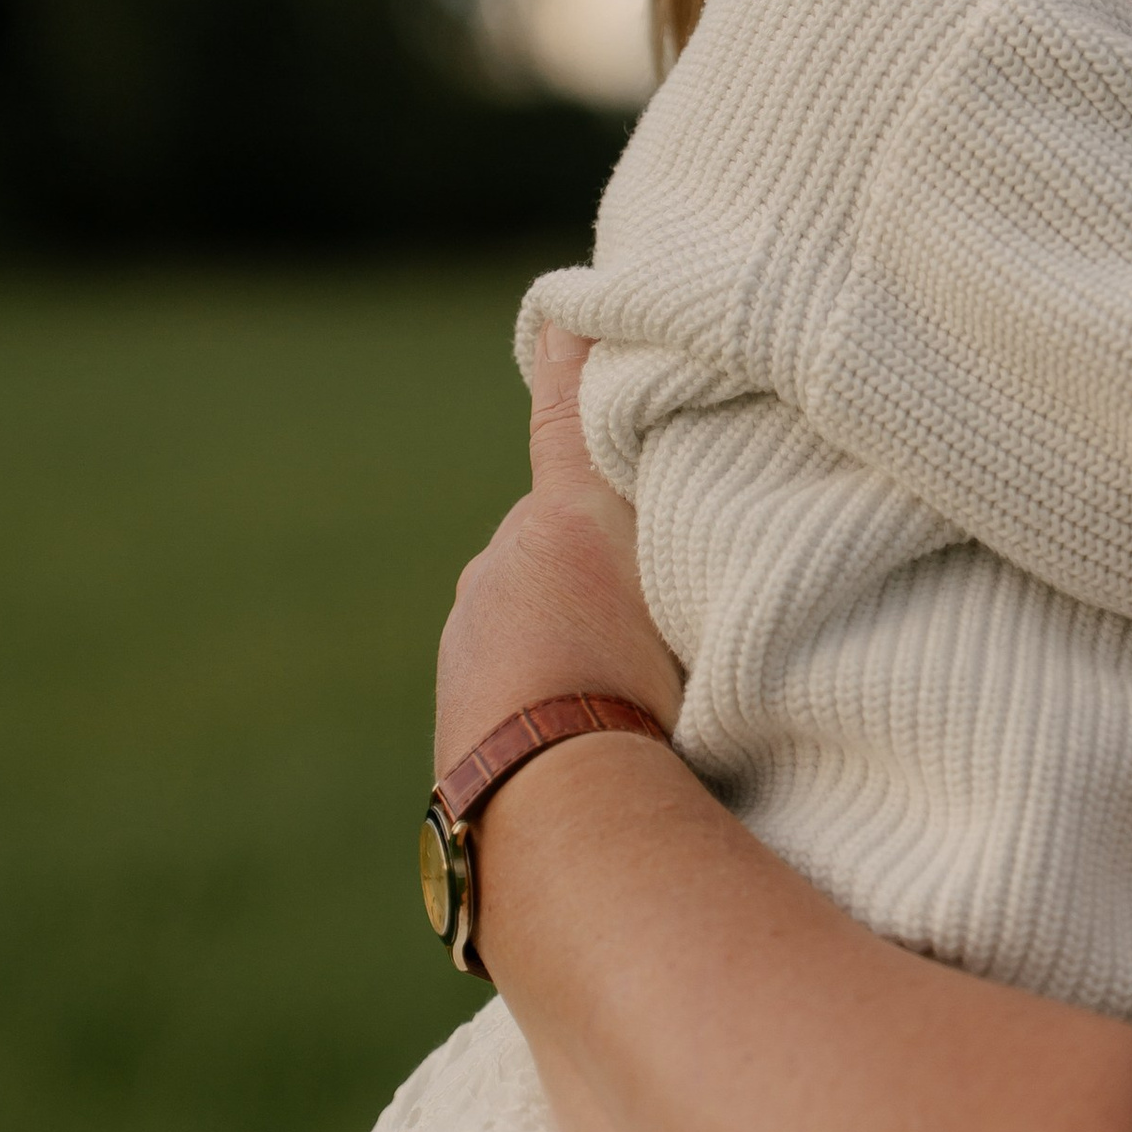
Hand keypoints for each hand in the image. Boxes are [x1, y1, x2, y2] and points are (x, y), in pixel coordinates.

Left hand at [436, 324, 680, 774]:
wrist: (556, 811)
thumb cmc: (638, 687)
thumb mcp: (672, 565)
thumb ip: (654, 481)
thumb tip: (606, 372)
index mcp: (554, 520)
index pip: (566, 419)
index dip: (574, 368)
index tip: (569, 319)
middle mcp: (496, 568)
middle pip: (562, 537)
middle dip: (602, 554)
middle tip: (667, 599)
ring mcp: (469, 647)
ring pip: (534, 616)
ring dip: (574, 635)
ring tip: (641, 689)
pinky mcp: (459, 722)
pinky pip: (516, 686)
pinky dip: (550, 696)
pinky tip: (600, 738)